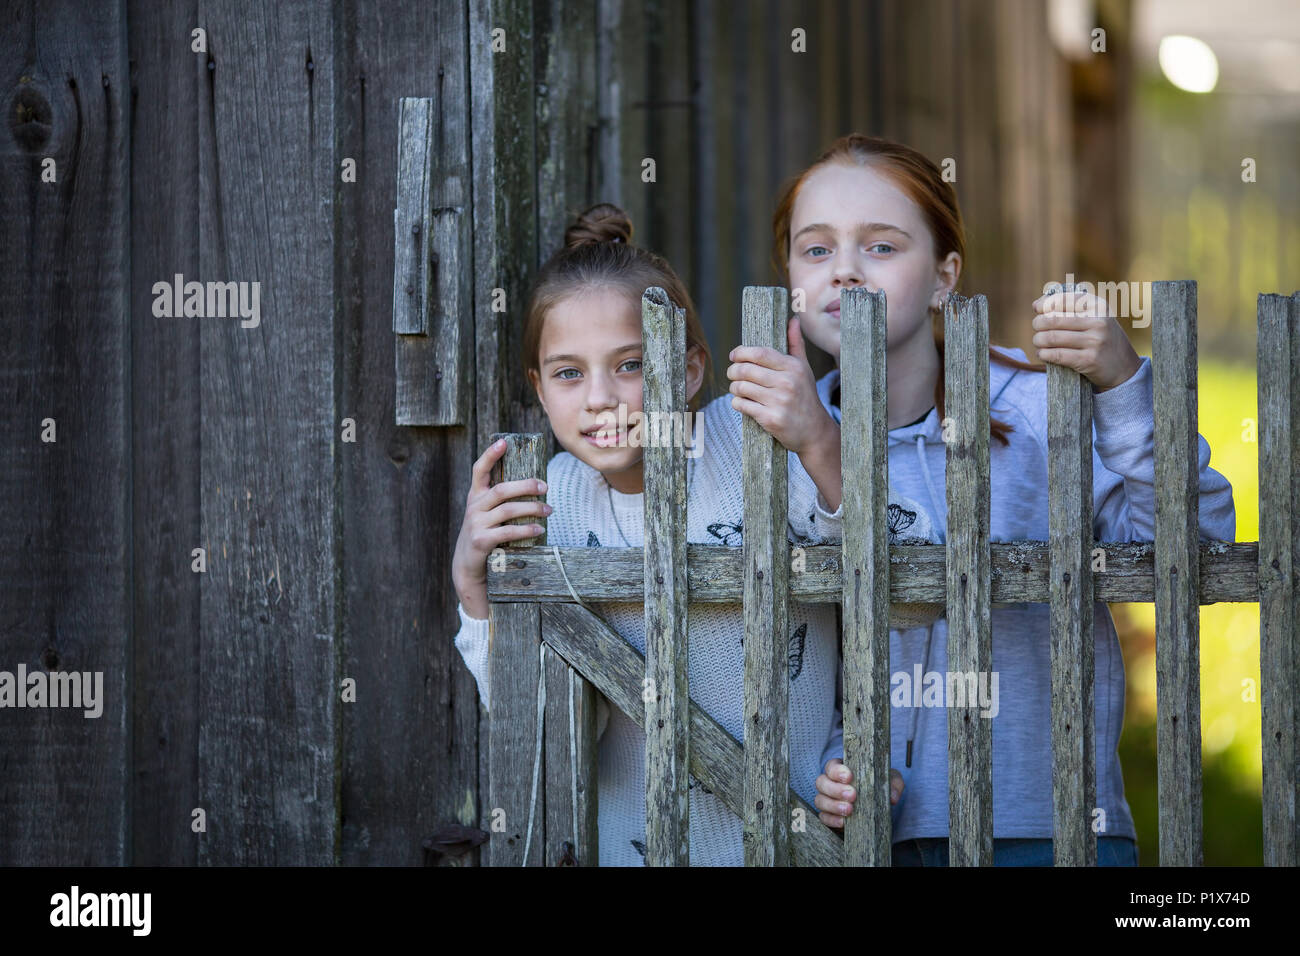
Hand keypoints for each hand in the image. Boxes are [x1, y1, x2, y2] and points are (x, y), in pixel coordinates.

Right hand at [451, 438, 552, 618]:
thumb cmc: (485, 536)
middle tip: (546, 487)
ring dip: (532, 508)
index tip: (504, 442)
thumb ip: (501, 501)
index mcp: (476, 496)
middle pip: (502, 489)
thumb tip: (535, 486)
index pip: (480, 470)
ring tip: (549, 510)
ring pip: (508, 510)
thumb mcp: (488, 515)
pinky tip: (539, 529)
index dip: (491, 455)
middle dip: (526, 485)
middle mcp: (474, 507)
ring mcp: (476, 524)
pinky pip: (508, 532)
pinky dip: (527, 529)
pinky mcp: (481, 541)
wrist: (468, 567)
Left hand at [727, 316, 836, 454]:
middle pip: (745, 370)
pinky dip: (737, 403)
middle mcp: (786, 383)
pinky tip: (743, 403)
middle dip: (733, 371)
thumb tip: (793, 319)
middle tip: (732, 374)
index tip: (734, 356)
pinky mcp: (771, 419)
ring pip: (740, 388)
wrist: (814, 431)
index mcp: (793, 367)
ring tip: (738, 389)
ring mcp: (779, 402)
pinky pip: (742, 405)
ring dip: (734, 388)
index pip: (758, 353)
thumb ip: (796, 344)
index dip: (741, 353)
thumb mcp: (804, 369)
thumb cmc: (805, 396)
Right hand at [814, 758, 903, 828]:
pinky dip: (831, 819)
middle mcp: (831, 783)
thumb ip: (893, 784)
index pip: (831, 766)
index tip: (849, 777)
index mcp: (841, 770)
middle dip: (835, 789)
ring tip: (849, 811)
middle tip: (852, 795)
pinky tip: (843, 822)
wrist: (878, 807)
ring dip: (833, 805)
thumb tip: (892, 797)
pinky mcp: (829, 816)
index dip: (836, 771)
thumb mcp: (890, 780)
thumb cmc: (880, 787)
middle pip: (821, 782)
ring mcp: (828, 800)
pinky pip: (823, 817)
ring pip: (820, 800)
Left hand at [1031, 289, 1140, 391]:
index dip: (1045, 304)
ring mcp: (1094, 341)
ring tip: (1038, 342)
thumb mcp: (1095, 318)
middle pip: (1053, 319)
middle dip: (1038, 323)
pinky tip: (1043, 354)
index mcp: (1098, 306)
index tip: (1037, 309)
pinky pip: (1057, 355)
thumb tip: (1037, 304)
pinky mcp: (1088, 360)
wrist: (1124, 368)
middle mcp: (1098, 322)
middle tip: (1037, 328)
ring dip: (1038, 340)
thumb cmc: (1102, 339)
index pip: (1063, 299)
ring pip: (1051, 338)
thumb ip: (1070, 308)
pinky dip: (1044, 354)